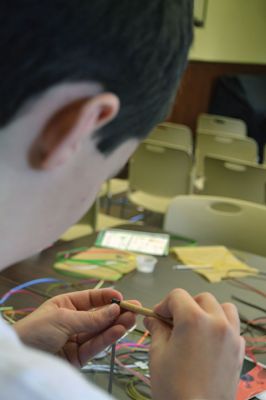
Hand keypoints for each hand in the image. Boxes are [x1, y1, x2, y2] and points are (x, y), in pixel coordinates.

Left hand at [14, 288, 137, 366]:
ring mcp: (76, 339)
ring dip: (116, 325)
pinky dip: (107, 339)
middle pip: (99, 316)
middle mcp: (73, 321)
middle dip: (116, 312)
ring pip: (100, 331)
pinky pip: (95, 346)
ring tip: (132, 319)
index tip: (122, 298)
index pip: (91, 299)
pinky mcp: (78, 357)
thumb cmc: (35, 330)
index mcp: (66, 305)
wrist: (22, 358)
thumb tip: (115, 308)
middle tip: (135, 309)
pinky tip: (119, 331)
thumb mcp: (63, 319)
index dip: (107, 297)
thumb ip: (91, 318)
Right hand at [144, 289, 244, 399]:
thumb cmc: (175, 390)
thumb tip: (153, 319)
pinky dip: (222, 327)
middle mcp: (216, 323)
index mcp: (194, 319)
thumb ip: (157, 329)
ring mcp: (231, 336)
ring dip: (208, 311)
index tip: (158, 317)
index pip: (177, 296)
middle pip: (201, 298)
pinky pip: (233, 328)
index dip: (164, 304)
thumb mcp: (158, 354)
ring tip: (195, 327)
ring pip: (223, 308)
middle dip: (185, 306)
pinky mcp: (238, 351)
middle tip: (172, 322)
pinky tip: (208, 342)